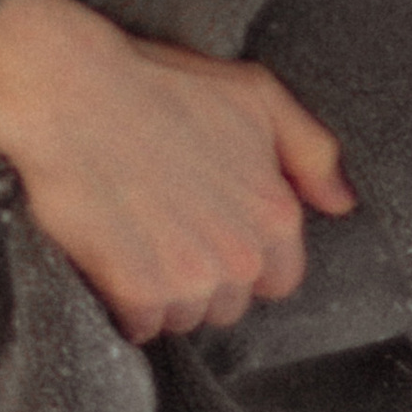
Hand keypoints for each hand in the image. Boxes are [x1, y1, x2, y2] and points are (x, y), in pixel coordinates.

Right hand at [0, 0, 354, 346]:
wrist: (69, 91)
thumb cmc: (158, 84)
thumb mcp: (255, 95)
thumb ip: (311, 151)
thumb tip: (342, 204)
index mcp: (276, 213)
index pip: (279, 279)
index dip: (243, 257)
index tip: (209, 230)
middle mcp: (241, 255)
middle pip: (230, 304)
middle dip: (202, 277)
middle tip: (164, 230)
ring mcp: (189, 278)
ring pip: (184, 319)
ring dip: (161, 294)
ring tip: (135, 241)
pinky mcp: (136, 291)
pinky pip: (139, 326)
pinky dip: (122, 304)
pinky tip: (110, 258)